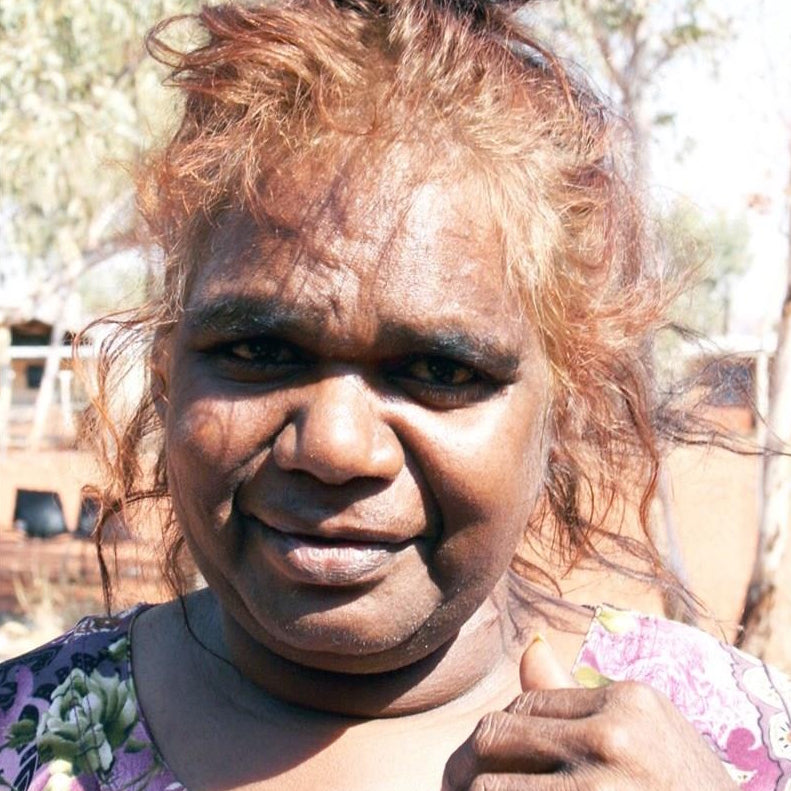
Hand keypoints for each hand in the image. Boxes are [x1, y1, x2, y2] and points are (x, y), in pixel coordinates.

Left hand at [442, 636, 738, 789]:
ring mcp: (599, 790)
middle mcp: (613, 739)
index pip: (523, 706)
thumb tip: (527, 644)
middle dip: (468, 765)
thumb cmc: (681, 786)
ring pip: (486, 786)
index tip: (491, 759)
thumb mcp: (644, 732)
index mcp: (627, 702)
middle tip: (461, 782)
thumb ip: (575, 697)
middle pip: (493, 738)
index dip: (498, 735)